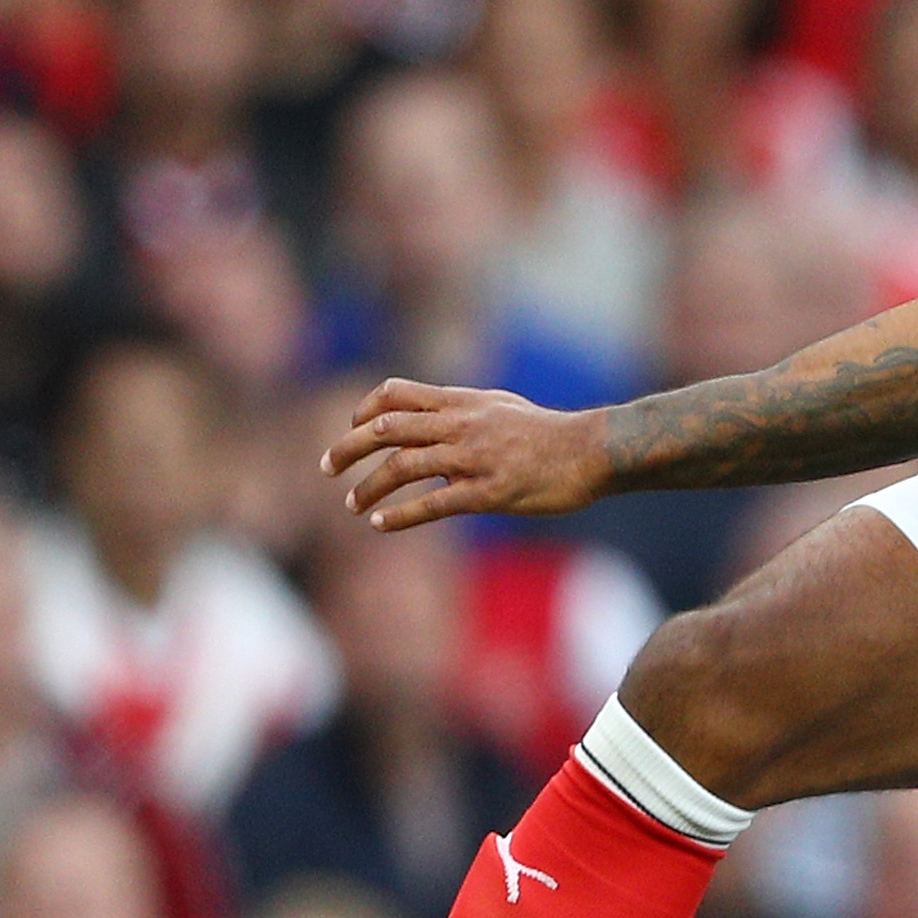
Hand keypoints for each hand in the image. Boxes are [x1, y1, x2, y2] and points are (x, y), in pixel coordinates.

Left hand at [323, 378, 608, 527]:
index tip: (353, 429)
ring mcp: (472, 458)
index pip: (395, 393)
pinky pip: (432, 504)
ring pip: (401, 467)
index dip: (364, 410)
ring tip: (352, 504)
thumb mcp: (499, 406)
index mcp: (462, 401)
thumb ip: (462, 410)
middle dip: (348, 448)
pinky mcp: (487, 492)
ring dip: (368, 488)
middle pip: (386, 428)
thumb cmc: (548, 432)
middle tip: (327, 467)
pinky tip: (381, 525)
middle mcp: (460, 425)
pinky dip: (399, 516)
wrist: (591, 451)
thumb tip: (430, 418)